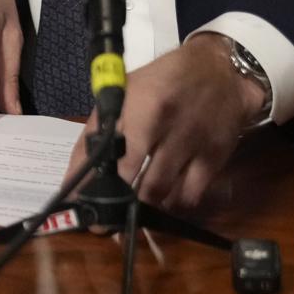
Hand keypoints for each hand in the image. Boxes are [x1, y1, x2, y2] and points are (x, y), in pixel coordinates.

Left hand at [62, 33, 263, 217]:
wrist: (219, 69)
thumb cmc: (163, 81)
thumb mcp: (125, 93)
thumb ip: (99, 130)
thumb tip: (75, 175)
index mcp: (135, 106)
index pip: (105, 154)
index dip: (91, 185)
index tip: (80, 206)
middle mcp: (162, 123)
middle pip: (132, 179)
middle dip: (114, 204)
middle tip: (104, 223)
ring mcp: (190, 141)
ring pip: (158, 193)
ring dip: (143, 206)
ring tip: (133, 209)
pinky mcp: (213, 156)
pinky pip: (188, 196)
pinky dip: (173, 203)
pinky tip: (165, 199)